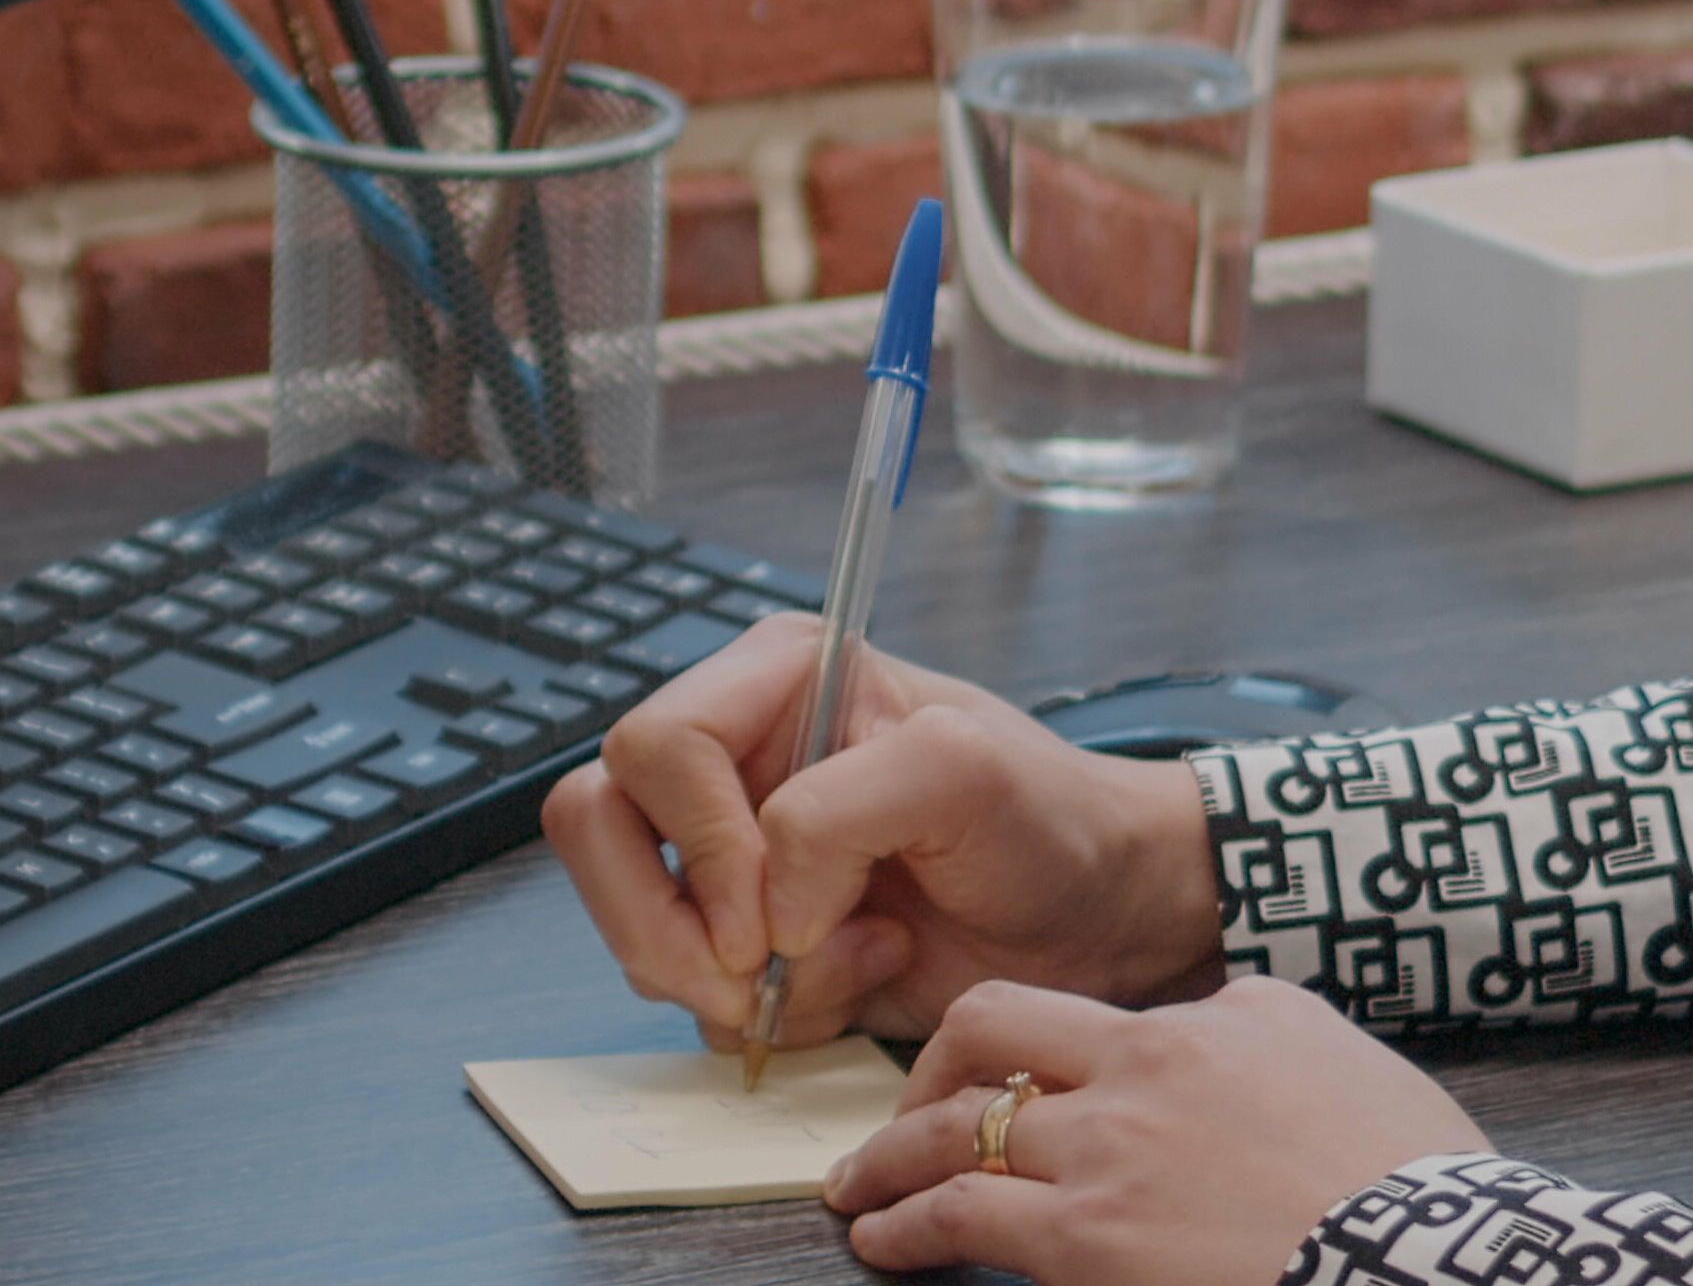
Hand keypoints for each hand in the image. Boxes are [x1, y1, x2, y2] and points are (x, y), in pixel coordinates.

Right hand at [539, 611, 1221, 1047]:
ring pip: (632, 920)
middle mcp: (733, 756)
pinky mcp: (746, 935)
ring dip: (733, 976)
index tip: (778, 911)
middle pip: (596, 823)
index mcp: (771, 679)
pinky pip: (687, 989)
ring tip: (853, 957)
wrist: (1096, 915)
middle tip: (760, 970)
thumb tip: (763, 905)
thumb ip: (840, 809)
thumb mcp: (963, 772)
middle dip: (670, 921)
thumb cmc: (1046, 817)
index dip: (705, 841)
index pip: (655, 746)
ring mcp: (731, 851)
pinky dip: (769, 1012)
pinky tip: (861, 972)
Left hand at [825, 976, 1489, 1285]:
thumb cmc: (1412, 1183)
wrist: (1431, 1258)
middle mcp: (1148, 1061)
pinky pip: (962, 1216)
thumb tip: (1220, 1041)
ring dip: (894, 1155)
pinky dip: (907, 1225)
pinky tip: (883, 1240)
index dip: (1039, 1048)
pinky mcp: (1085, 1238)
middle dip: (932, 1069)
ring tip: (858, 1186)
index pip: (1097, 1010)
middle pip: (996, 1028)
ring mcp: (1111, 1147)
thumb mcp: (1344, 1067)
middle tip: (901, 1109)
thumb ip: (1264, 1040)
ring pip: (960, 1124)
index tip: (1012, 1081)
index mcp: (1217, 1015)